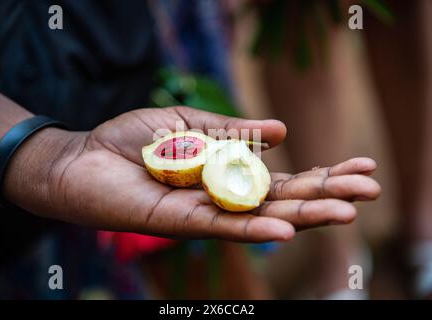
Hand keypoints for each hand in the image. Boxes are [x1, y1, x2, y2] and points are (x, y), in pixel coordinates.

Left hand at [4, 106, 380, 241]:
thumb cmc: (133, 139)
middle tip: (372, 190)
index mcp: (229, 173)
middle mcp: (224, 198)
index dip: (323, 173)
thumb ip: (234, 131)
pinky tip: (288, 227)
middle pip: (284, 200)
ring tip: (348, 211)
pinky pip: (223, 227)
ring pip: (263, 218)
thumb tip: (284, 130)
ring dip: (306, 216)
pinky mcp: (180, 223)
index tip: (362, 165)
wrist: (83, 156)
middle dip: (328, 195)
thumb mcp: (190, 122)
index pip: (286, 177)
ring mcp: (205, 214)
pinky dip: (255, 226)